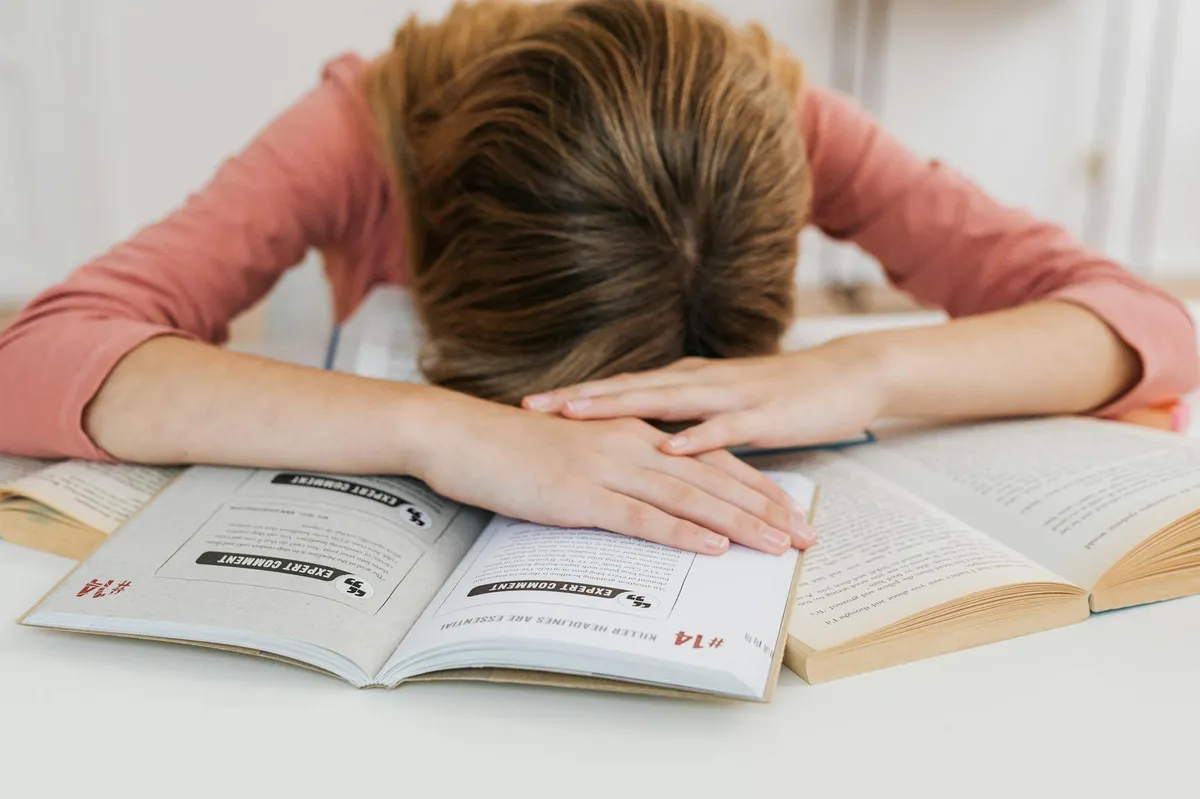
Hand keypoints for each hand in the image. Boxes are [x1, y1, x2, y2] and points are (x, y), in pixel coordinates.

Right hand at [407, 389, 815, 554]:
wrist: (461, 434)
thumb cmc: (512, 447)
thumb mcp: (576, 453)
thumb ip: (615, 469)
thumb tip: (645, 498)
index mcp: (633, 434)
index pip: (708, 460)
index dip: (753, 486)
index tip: (789, 509)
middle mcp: (631, 446)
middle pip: (713, 478)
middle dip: (765, 508)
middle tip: (806, 534)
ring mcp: (607, 469)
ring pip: (689, 498)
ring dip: (739, 523)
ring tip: (779, 545)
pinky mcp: (581, 494)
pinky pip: (642, 516)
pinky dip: (682, 532)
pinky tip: (713, 547)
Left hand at [521, 339, 887, 455]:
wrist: (847, 376)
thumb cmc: (781, 396)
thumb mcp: (721, 405)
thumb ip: (684, 417)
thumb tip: (643, 439)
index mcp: (688, 382)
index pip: (621, 388)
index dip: (576, 396)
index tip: (531, 404)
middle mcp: (700, 382)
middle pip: (629, 389)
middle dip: (580, 399)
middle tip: (534, 405)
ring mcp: (730, 396)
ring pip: (665, 401)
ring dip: (619, 406)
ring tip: (578, 413)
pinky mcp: (763, 415)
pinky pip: (725, 427)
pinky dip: (696, 435)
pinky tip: (669, 445)